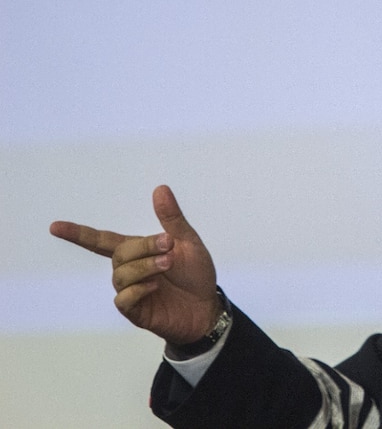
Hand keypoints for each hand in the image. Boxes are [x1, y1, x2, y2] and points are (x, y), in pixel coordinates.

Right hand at [50, 185, 218, 344]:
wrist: (208, 307)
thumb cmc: (196, 274)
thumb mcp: (188, 242)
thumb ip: (172, 219)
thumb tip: (160, 189)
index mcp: (137, 252)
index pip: (101, 240)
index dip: (79, 234)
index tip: (55, 227)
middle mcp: (129, 271)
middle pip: (119, 254)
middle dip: (144, 247)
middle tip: (169, 245)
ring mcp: (131, 292)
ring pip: (121, 275)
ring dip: (145, 266)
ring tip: (168, 263)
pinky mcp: (136, 312)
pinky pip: (123, 300)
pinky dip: (138, 290)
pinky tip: (155, 286)